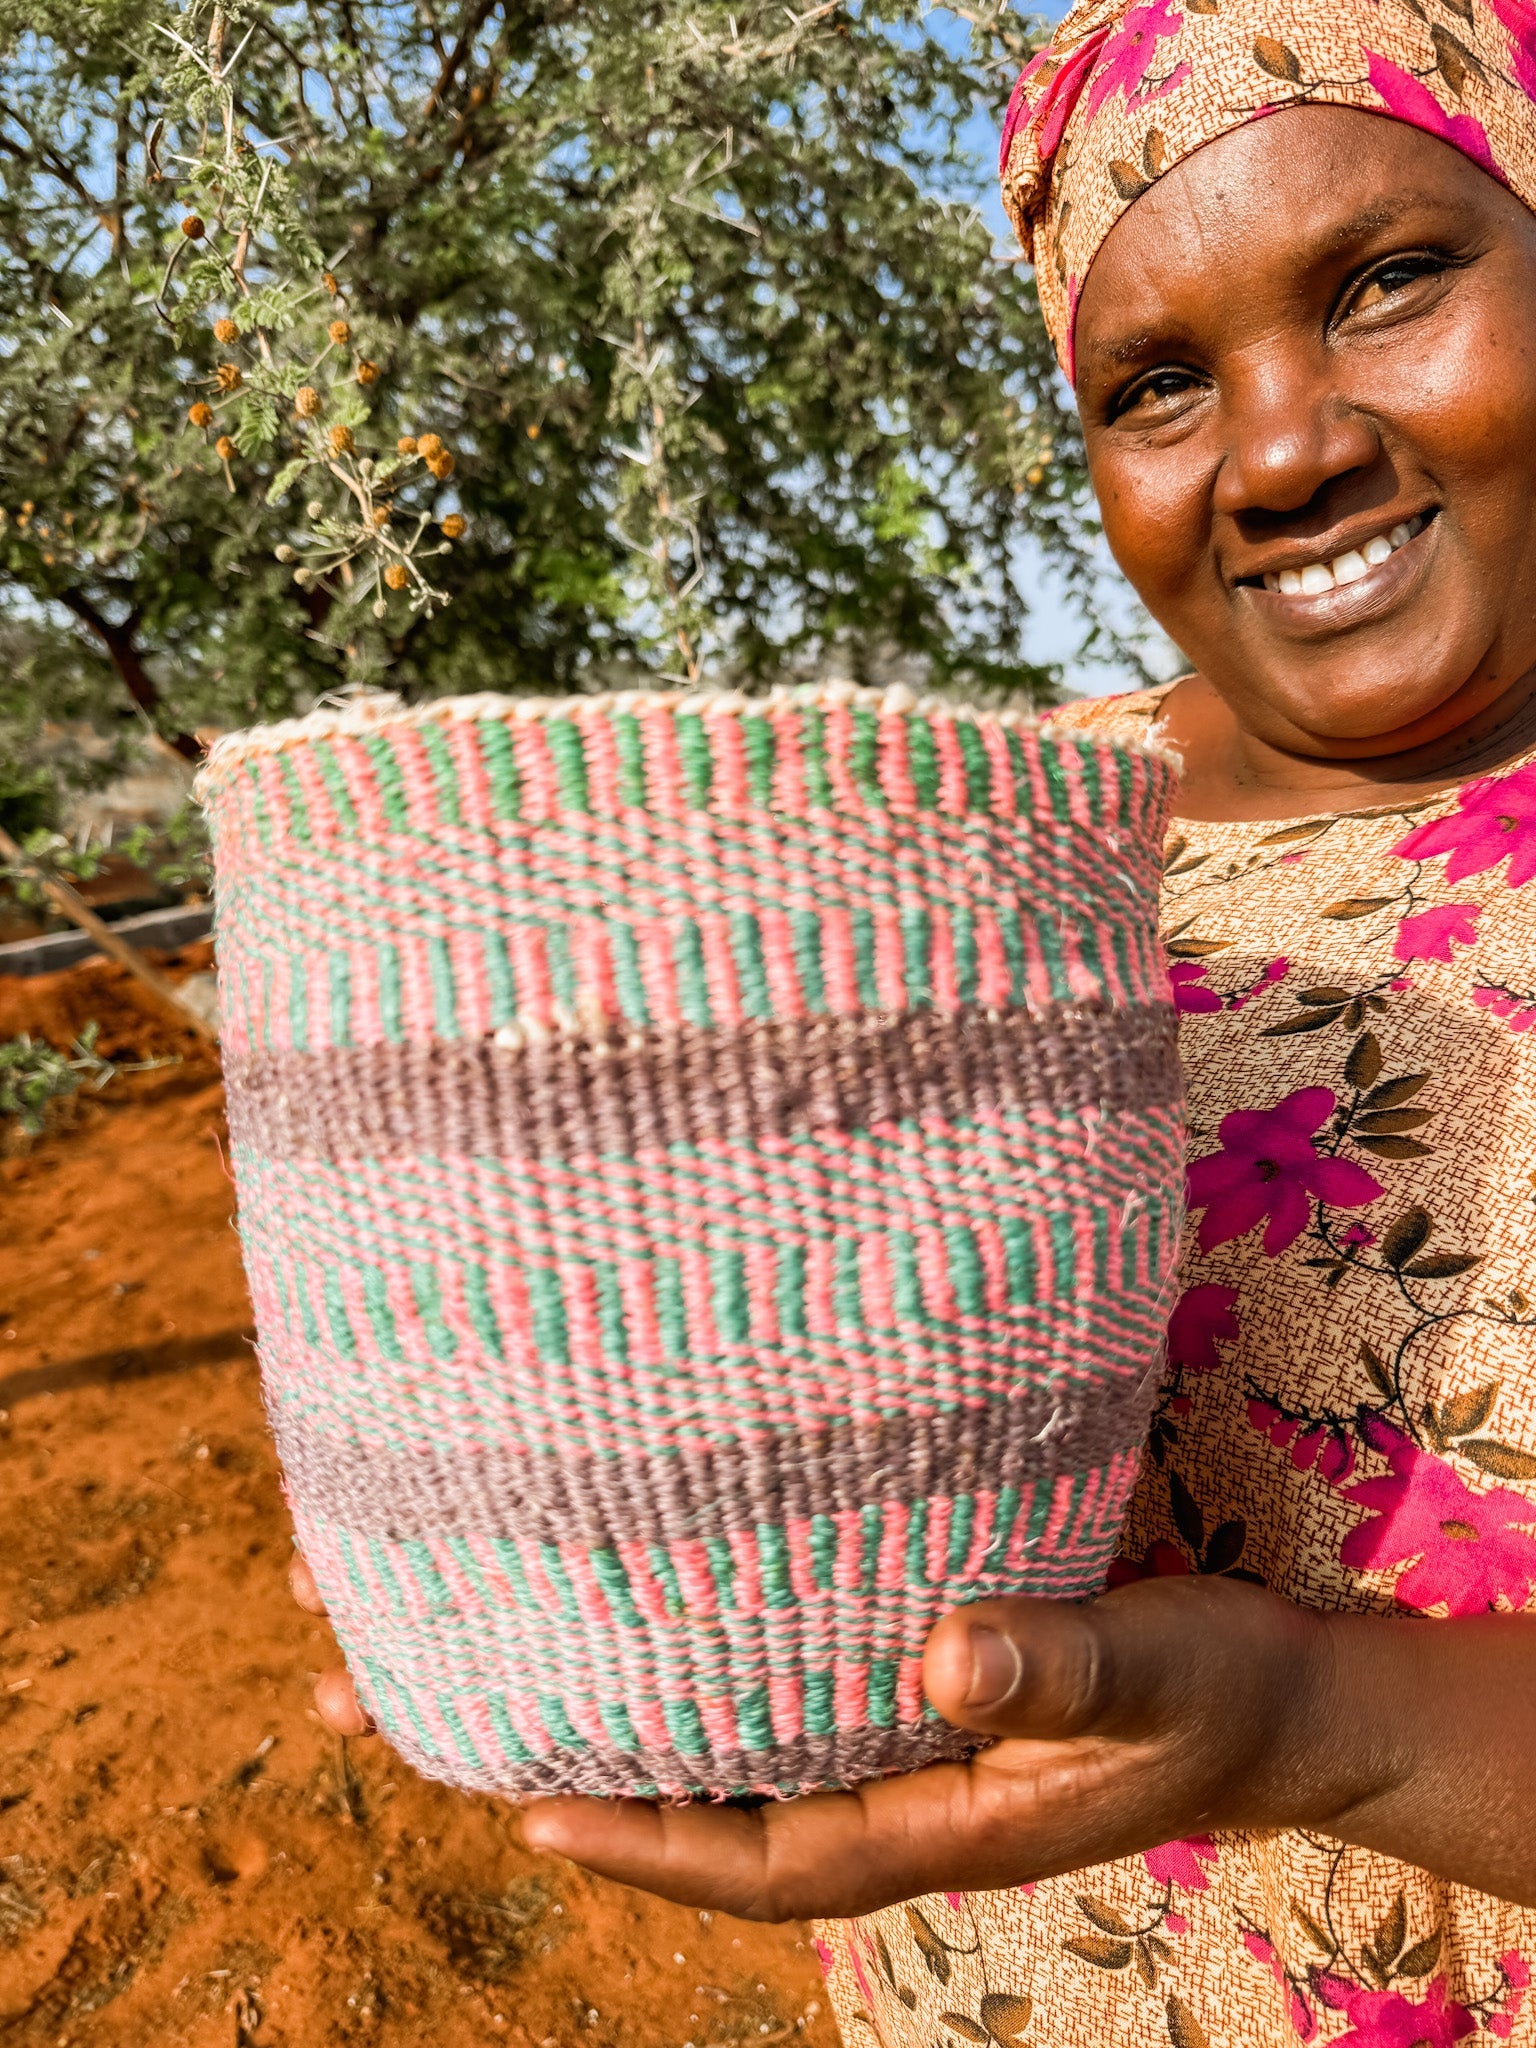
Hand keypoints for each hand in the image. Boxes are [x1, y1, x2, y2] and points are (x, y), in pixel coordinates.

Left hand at [293, 1548, 1535, 1916]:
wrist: (1277, 1696)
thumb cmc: (1222, 1692)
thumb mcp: (1158, 1672)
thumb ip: (1062, 1664)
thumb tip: (936, 1656)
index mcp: (931, 1817)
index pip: (755, 1856)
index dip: (634, 1838)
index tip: (509, 1804)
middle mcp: (881, 1785)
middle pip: (688, 1792)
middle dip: (533, 1750)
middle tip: (366, 1681)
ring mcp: (881, 1736)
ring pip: (707, 1728)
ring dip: (579, 1683)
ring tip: (432, 1614)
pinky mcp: (898, 1675)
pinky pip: (760, 1679)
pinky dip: (671, 1648)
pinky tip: (609, 1592)